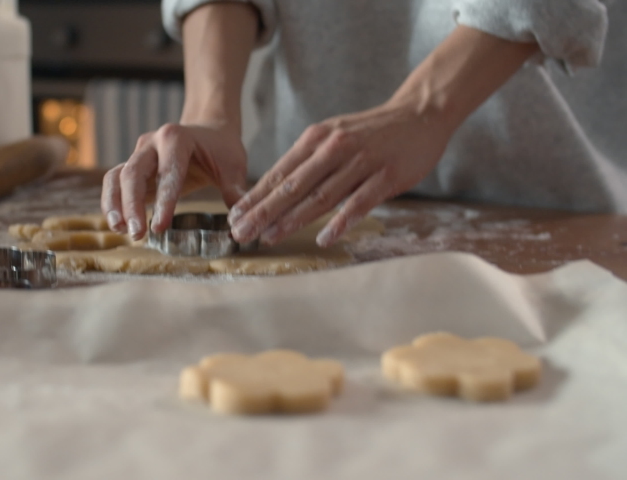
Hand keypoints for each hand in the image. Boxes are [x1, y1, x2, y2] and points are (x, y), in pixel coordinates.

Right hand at [101, 122, 247, 239]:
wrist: (208, 130)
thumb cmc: (221, 148)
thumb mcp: (233, 165)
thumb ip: (235, 190)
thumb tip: (239, 221)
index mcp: (177, 138)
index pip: (168, 172)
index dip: (163, 201)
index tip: (160, 227)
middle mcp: (151, 143)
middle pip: (132, 173)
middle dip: (132, 205)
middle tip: (137, 234)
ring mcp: (138, 154)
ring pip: (115, 177)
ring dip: (115, 205)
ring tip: (119, 230)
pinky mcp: (132, 166)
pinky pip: (114, 183)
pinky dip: (112, 203)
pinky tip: (118, 225)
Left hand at [228, 99, 453, 246]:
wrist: (420, 113)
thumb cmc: (371, 132)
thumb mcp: (333, 136)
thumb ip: (308, 161)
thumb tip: (274, 190)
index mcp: (316, 139)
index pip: (279, 172)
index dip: (255, 196)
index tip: (233, 217)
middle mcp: (333, 149)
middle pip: (292, 186)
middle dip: (263, 212)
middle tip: (241, 233)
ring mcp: (360, 162)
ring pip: (320, 196)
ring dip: (292, 220)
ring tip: (269, 237)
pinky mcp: (386, 176)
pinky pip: (359, 203)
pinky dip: (340, 222)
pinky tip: (323, 238)